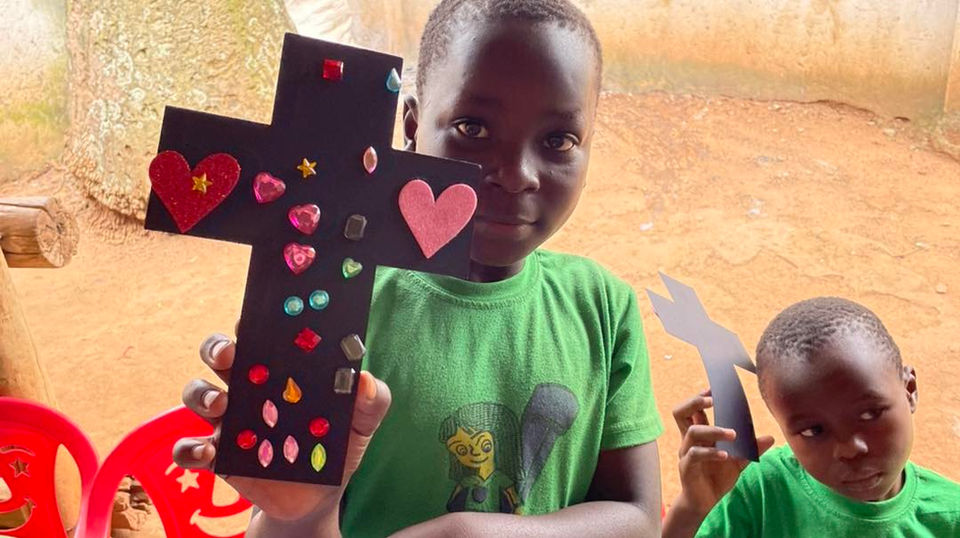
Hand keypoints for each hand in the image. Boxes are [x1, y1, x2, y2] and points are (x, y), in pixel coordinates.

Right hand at [172, 332, 390, 524]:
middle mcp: (248, 389)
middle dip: (218, 347)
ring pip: (198, 393)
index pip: (261, 336)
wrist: (318, 500)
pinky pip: (188, 448)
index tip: (254, 317)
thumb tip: (365, 379)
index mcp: (280, 372)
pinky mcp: (217, 457)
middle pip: (220, 355)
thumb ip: (371, 402)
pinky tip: (210, 451)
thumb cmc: (335, 450)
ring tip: (220, 403)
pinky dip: (191, 448)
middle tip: (230, 354)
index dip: (253, 321)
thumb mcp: (360, 425)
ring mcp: (228, 422)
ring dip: (202, 393)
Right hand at [671, 389, 773, 517]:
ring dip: (714, 430)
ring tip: (733, 434)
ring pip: (692, 432)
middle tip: (712, 400)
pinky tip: (726, 456)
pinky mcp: (687, 468)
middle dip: (694, 401)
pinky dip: (711, 453)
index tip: (715, 388)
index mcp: (699, 434)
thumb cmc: (717, 478)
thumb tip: (771, 438)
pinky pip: (695, 455)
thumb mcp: (738, 462)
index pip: (693, 408)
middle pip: (680, 412)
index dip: (701, 396)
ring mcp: (686, 453)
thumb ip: (751, 449)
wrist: (703, 503)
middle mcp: (689, 440)